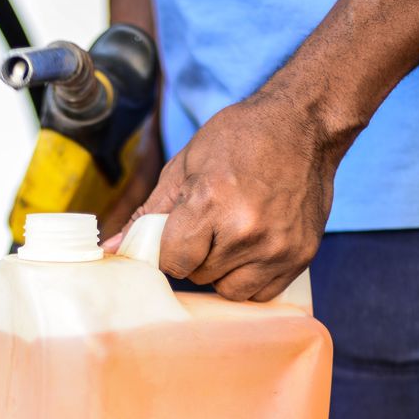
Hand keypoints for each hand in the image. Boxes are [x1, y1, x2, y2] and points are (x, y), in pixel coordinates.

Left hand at [105, 92, 348, 301]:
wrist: (304, 125)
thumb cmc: (240, 138)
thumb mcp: (185, 165)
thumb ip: (150, 212)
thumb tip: (113, 248)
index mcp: (211, 202)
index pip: (172, 260)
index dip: (169, 249)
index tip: (176, 234)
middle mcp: (246, 231)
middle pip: (199, 276)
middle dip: (196, 256)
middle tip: (210, 225)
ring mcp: (277, 247)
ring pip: (229, 290)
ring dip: (223, 271)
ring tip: (231, 237)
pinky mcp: (301, 257)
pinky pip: (261, 294)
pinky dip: (251, 278)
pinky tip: (253, 248)